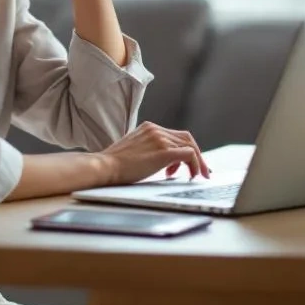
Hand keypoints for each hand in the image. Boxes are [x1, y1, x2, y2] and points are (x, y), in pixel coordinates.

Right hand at [96, 121, 211, 185]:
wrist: (104, 167)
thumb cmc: (114, 165)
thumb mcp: (134, 150)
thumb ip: (148, 150)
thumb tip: (162, 162)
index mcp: (149, 127)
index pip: (175, 135)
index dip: (186, 149)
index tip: (189, 164)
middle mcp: (156, 129)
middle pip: (187, 138)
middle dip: (197, 155)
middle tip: (201, 171)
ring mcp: (160, 139)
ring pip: (190, 146)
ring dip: (197, 162)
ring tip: (195, 176)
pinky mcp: (163, 151)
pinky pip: (189, 155)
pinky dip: (195, 165)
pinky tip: (191, 176)